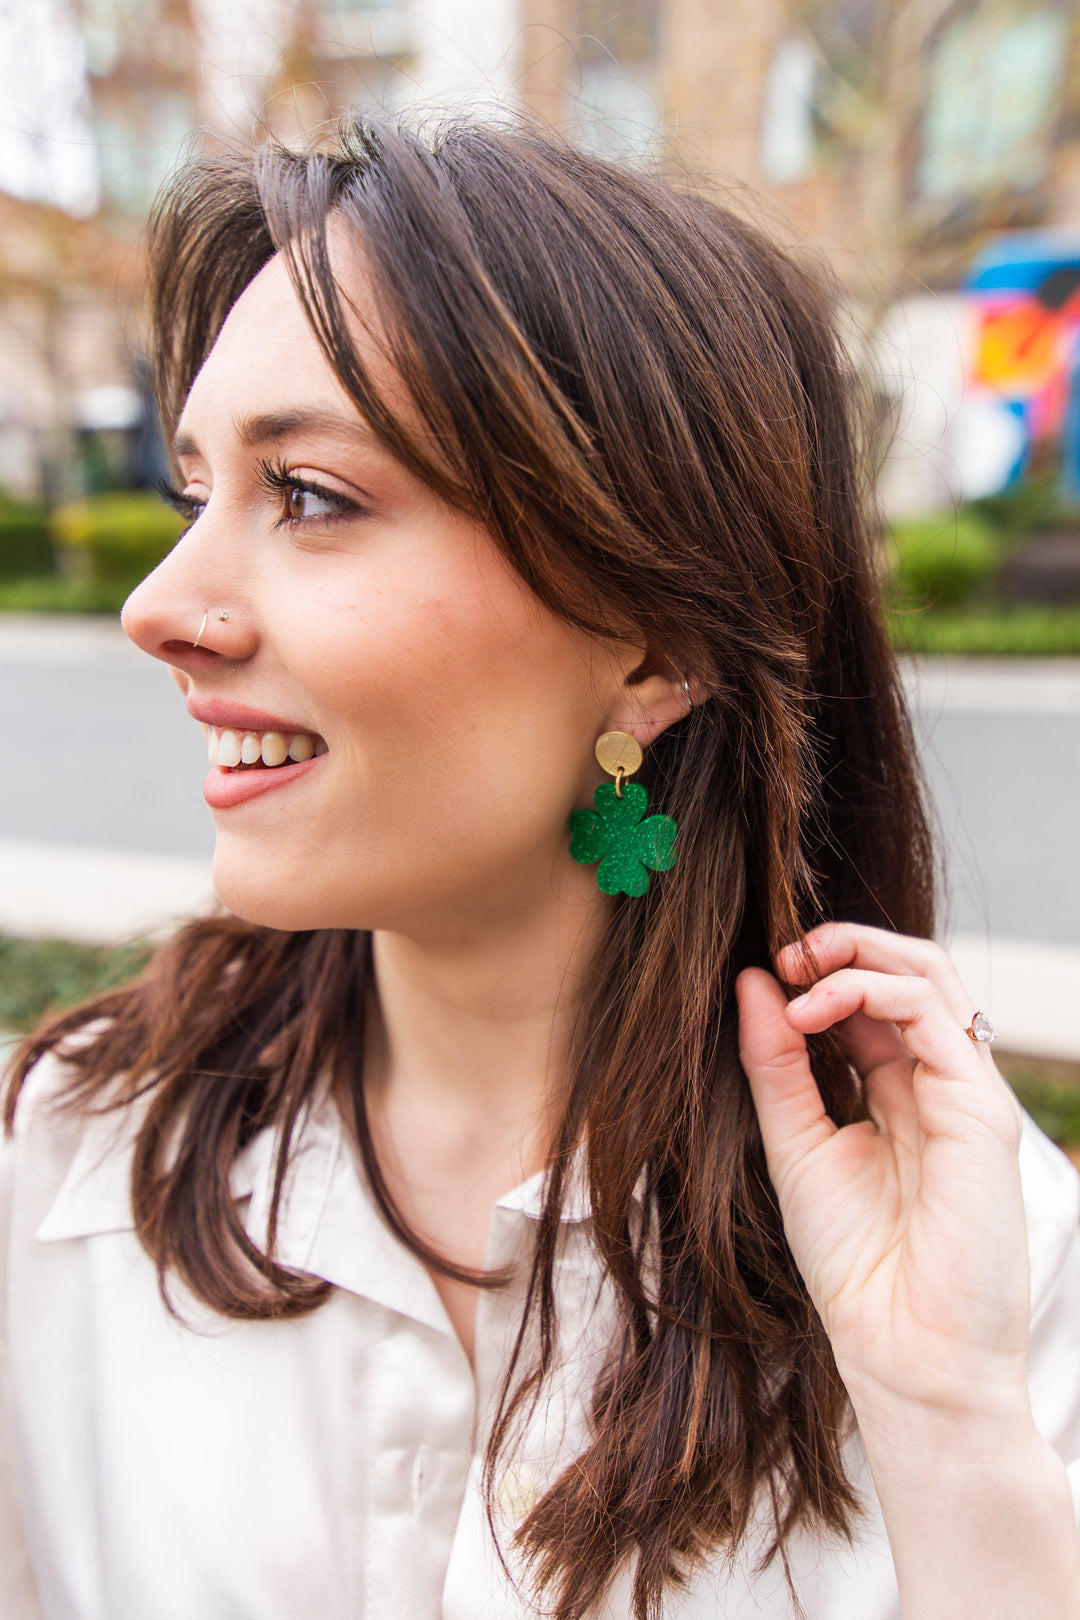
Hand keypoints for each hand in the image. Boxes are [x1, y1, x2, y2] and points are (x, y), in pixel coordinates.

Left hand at [736, 923, 1030, 1425]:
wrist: (906, 1353)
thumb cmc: (855, 1267)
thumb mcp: (795, 1144)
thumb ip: (776, 1065)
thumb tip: (753, 980)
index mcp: (897, 1094)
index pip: (869, 1000)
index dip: (818, 970)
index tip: (763, 971)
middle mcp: (937, 1085)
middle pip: (908, 972)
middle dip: (842, 945)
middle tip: (783, 952)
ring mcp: (965, 1093)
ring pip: (930, 976)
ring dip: (858, 954)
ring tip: (796, 969)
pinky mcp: (981, 1109)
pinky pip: (935, 1015)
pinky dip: (871, 991)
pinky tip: (814, 1011)